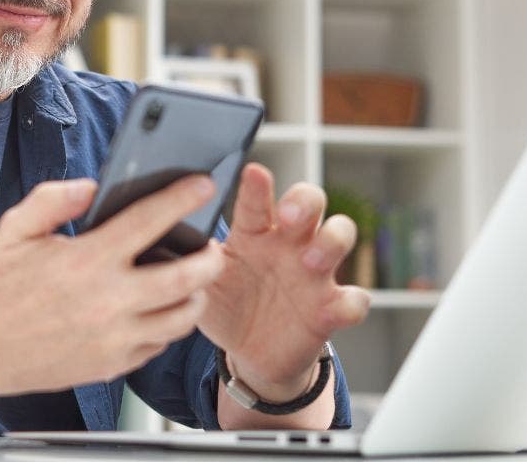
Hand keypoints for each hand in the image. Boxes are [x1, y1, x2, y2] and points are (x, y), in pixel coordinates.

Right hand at [0, 175, 225, 396]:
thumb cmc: (1, 285)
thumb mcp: (17, 230)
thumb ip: (53, 200)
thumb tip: (92, 187)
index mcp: (86, 260)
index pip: (148, 222)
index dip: (181, 199)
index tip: (202, 185)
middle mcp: (107, 300)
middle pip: (186, 278)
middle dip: (210, 257)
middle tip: (212, 246)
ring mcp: (114, 337)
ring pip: (182, 316)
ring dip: (196, 294)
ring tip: (192, 280)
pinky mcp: (114, 364)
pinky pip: (159, 343)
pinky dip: (168, 324)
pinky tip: (160, 308)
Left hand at [198, 163, 370, 400]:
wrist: (248, 353)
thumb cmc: (225, 306)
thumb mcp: (203, 284)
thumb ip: (192, 261)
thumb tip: (170, 237)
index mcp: (253, 233)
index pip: (256, 201)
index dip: (257, 187)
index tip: (254, 172)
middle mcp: (288, 244)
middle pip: (310, 202)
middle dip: (304, 201)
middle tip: (288, 215)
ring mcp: (314, 274)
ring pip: (339, 236)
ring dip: (331, 242)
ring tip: (311, 260)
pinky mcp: (331, 308)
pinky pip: (355, 299)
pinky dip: (352, 301)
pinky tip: (336, 307)